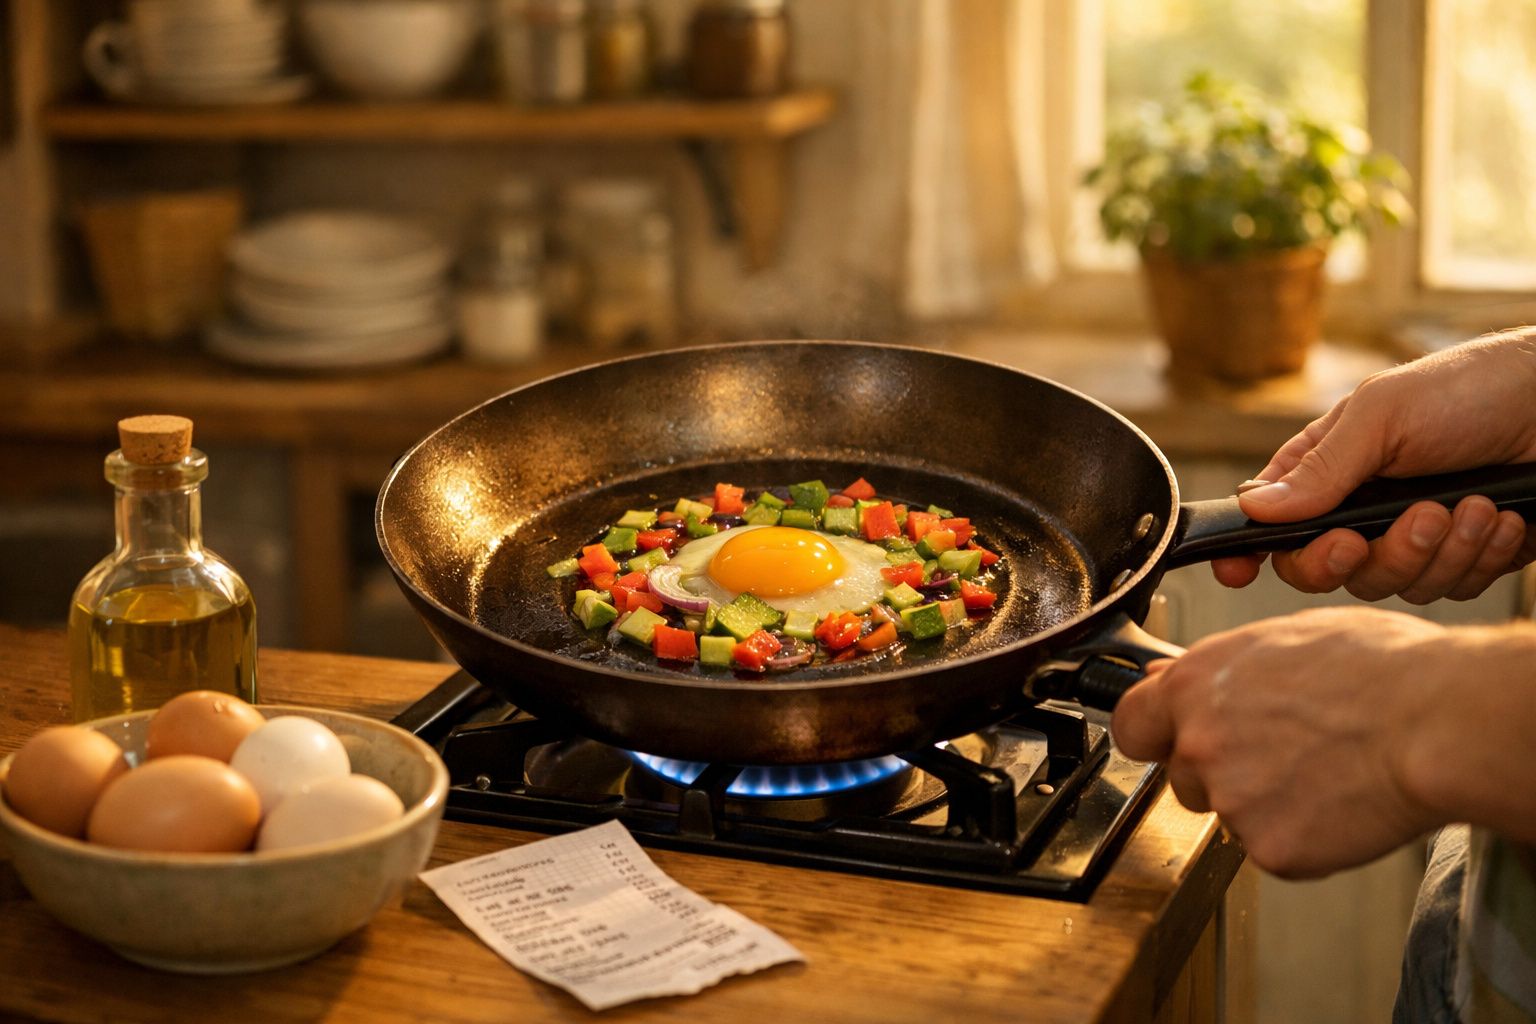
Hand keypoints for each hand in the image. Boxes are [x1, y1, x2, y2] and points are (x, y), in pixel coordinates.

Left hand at [1111, 606, 1446, 877]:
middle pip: (1182, 776)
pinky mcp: (1269, 849)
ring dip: (1262, 804)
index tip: (1168, 738)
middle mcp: (1200, 744)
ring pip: (1229, 815)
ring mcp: (1231, 800)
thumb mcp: (1286, 637)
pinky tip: (1337, 802)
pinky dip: (1301, 836)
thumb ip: (1219, 666)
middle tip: (1278, 755)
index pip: (1130, 724)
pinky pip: (1272, 849)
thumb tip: (1173, 676)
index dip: (1151, 734)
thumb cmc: (1379, 670)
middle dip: (1218, 772)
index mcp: (1196, 686)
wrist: (1434, 724)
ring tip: (1320, 771)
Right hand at [1212, 332, 1535, 600]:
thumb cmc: (1472, 388)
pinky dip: (1480, 556)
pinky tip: (1501, 518)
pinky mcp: (1465, 557)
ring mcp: (1413, 537)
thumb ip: (1321, 468)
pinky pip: (1453, 589)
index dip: (1248, 551)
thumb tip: (1253, 508)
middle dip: (1371, 555)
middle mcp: (1363, 509)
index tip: (1239, 570)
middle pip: (1331, 571)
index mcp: (1328, 469)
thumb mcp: (1385, 415)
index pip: (1271, 523)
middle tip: (1405, 523)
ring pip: (1396, 585)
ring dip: (1440, 550)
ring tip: (1473, 504)